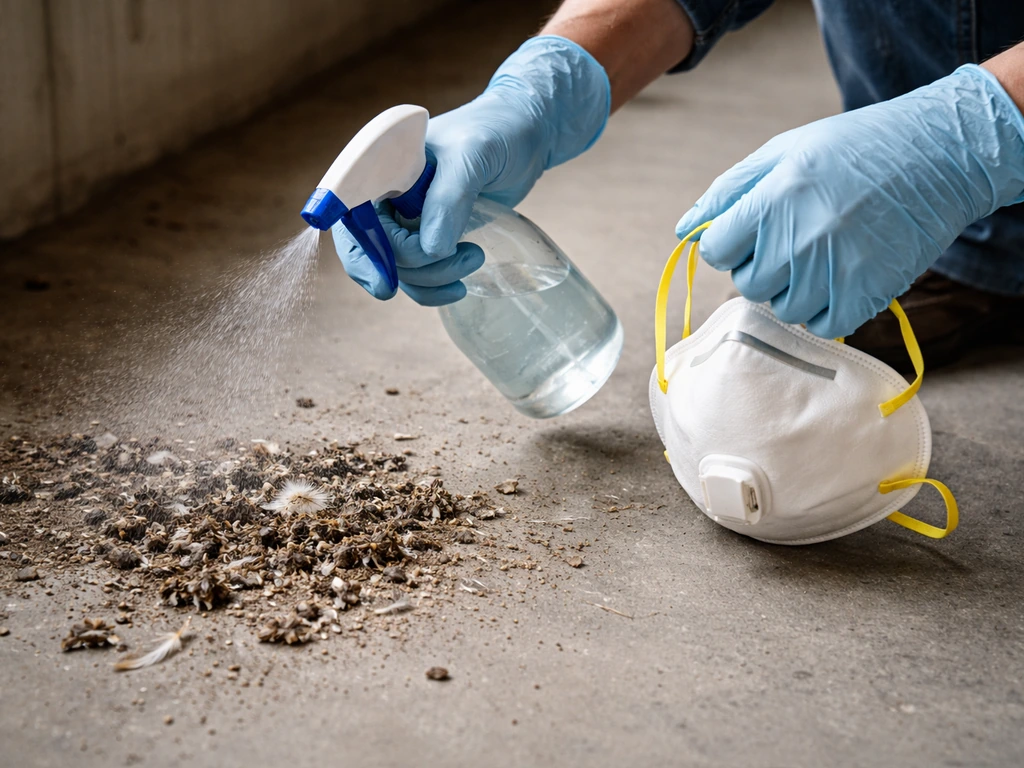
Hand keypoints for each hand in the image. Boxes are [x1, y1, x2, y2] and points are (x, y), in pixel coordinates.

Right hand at [334, 35, 609, 304]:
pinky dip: (434, 287)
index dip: (359, 250)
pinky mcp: (429, 235)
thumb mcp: (473, 156)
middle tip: (455, 265)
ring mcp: (407, 217)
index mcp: (382, 163)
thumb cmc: (497, 131)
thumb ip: (449, 198)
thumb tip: (429, 248)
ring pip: (397, 268)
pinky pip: (417, 275)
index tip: (384, 281)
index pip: (350, 213)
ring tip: (474, 257)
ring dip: (432, 278)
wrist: (528, 135)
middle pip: (371, 249)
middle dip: (409, 268)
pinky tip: (461, 284)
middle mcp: (387, 192)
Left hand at [676, 65, 1023, 338]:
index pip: (716, 251)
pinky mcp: (865, 294)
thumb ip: (728, 192)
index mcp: (772, 200)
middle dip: (762, 266)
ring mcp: (832, 271)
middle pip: (747, 284)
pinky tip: (842, 275)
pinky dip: (827, 309)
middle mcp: (798, 239)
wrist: (939, 156)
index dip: (730, 243)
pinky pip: (823, 325)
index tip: (753, 232)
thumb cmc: (853, 149)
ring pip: (783, 308)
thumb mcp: (783, 152)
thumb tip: (684, 231)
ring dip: (795, 289)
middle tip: (795, 239)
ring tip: (823, 253)